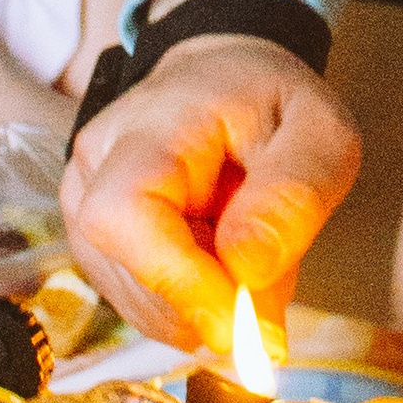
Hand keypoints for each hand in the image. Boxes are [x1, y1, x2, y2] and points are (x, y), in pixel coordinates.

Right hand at [61, 36, 362, 352]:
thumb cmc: (272, 102)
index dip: (174, 280)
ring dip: (203, 303)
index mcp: (150, 124)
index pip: (123, 214)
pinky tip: (222, 264)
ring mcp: (83, 202)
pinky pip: (137, 300)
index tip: (236, 323)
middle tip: (274, 277)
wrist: (225, 78)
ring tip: (252, 252)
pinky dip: (189, 303)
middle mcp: (95, 162)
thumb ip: (292, 195)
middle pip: (126, 269)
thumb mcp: (319, 132)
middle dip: (208, 299)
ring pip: (133, 298)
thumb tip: (247, 271)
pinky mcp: (92, 238)